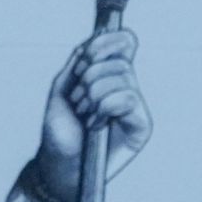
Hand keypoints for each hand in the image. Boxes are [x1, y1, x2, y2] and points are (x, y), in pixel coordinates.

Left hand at [33, 28, 152, 201]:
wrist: (60, 163)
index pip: (125, 42)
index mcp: (108, 74)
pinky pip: (129, 98)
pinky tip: (96, 125)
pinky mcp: (141, 125)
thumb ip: (79, 61)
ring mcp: (135, 106)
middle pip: (119, 60)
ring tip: (84, 114)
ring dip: (93, 95)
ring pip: (122, 77)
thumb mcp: (63, 87)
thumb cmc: (60, 129)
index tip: (86, 55)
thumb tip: (97, 38)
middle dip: (89, 77)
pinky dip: (105, 107)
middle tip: (77, 100)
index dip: (107, 42)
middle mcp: (126, 86)